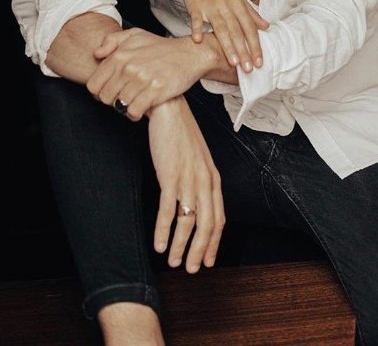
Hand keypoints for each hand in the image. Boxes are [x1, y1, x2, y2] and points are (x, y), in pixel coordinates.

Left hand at [87, 28, 209, 117]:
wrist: (189, 54)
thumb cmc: (161, 47)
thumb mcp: (136, 35)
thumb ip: (112, 41)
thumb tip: (97, 55)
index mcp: (120, 55)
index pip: (94, 85)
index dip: (99, 92)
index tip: (110, 92)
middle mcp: (129, 67)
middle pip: (105, 97)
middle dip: (111, 101)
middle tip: (122, 98)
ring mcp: (142, 79)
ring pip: (119, 105)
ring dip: (124, 108)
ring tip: (133, 102)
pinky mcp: (156, 91)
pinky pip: (134, 111)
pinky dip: (135, 114)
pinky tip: (141, 109)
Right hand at [147, 97, 224, 271]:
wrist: (169, 108)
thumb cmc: (180, 133)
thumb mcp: (197, 158)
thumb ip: (199, 179)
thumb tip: (194, 202)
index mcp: (213, 177)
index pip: (218, 218)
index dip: (213, 242)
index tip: (207, 260)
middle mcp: (205, 181)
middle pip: (206, 225)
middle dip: (199, 251)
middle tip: (191, 269)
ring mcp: (189, 179)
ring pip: (188, 222)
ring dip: (181, 245)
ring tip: (173, 261)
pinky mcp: (170, 175)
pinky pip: (168, 210)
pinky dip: (164, 231)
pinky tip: (159, 244)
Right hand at [177, 0, 268, 71]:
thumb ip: (251, 13)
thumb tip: (266, 26)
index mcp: (238, 4)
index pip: (250, 28)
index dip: (255, 45)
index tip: (259, 62)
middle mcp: (227, 6)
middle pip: (237, 31)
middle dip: (244, 51)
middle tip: (248, 69)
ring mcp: (211, 6)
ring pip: (221, 28)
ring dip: (228, 45)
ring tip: (233, 62)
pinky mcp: (195, 6)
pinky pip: (197, 19)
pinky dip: (198, 29)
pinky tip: (199, 40)